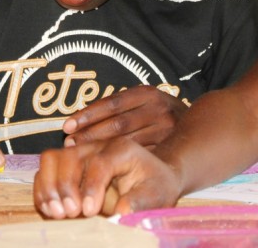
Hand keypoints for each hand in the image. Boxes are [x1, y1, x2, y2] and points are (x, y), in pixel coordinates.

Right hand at [34, 137, 181, 218]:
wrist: (149, 181)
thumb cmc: (154, 186)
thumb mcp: (155, 194)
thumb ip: (139, 201)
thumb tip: (121, 211)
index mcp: (122, 148)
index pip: (100, 163)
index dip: (91, 187)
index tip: (89, 211)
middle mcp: (97, 145)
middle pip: (70, 157)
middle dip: (66, 187)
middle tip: (70, 213)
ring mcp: (79, 153)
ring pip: (51, 159)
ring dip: (49, 187)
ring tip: (57, 213)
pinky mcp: (67, 164)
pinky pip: (45, 171)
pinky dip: (43, 190)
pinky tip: (49, 210)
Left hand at [62, 85, 187, 147]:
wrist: (192, 124)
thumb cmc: (154, 112)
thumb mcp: (140, 101)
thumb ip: (116, 107)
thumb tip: (76, 120)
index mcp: (147, 93)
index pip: (111, 103)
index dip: (88, 115)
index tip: (66, 126)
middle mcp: (158, 109)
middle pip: (117, 123)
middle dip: (90, 134)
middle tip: (69, 143)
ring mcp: (165, 130)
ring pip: (126, 141)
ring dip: (100, 148)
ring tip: (79, 154)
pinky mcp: (167, 148)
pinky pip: (137, 155)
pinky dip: (117, 159)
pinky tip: (102, 164)